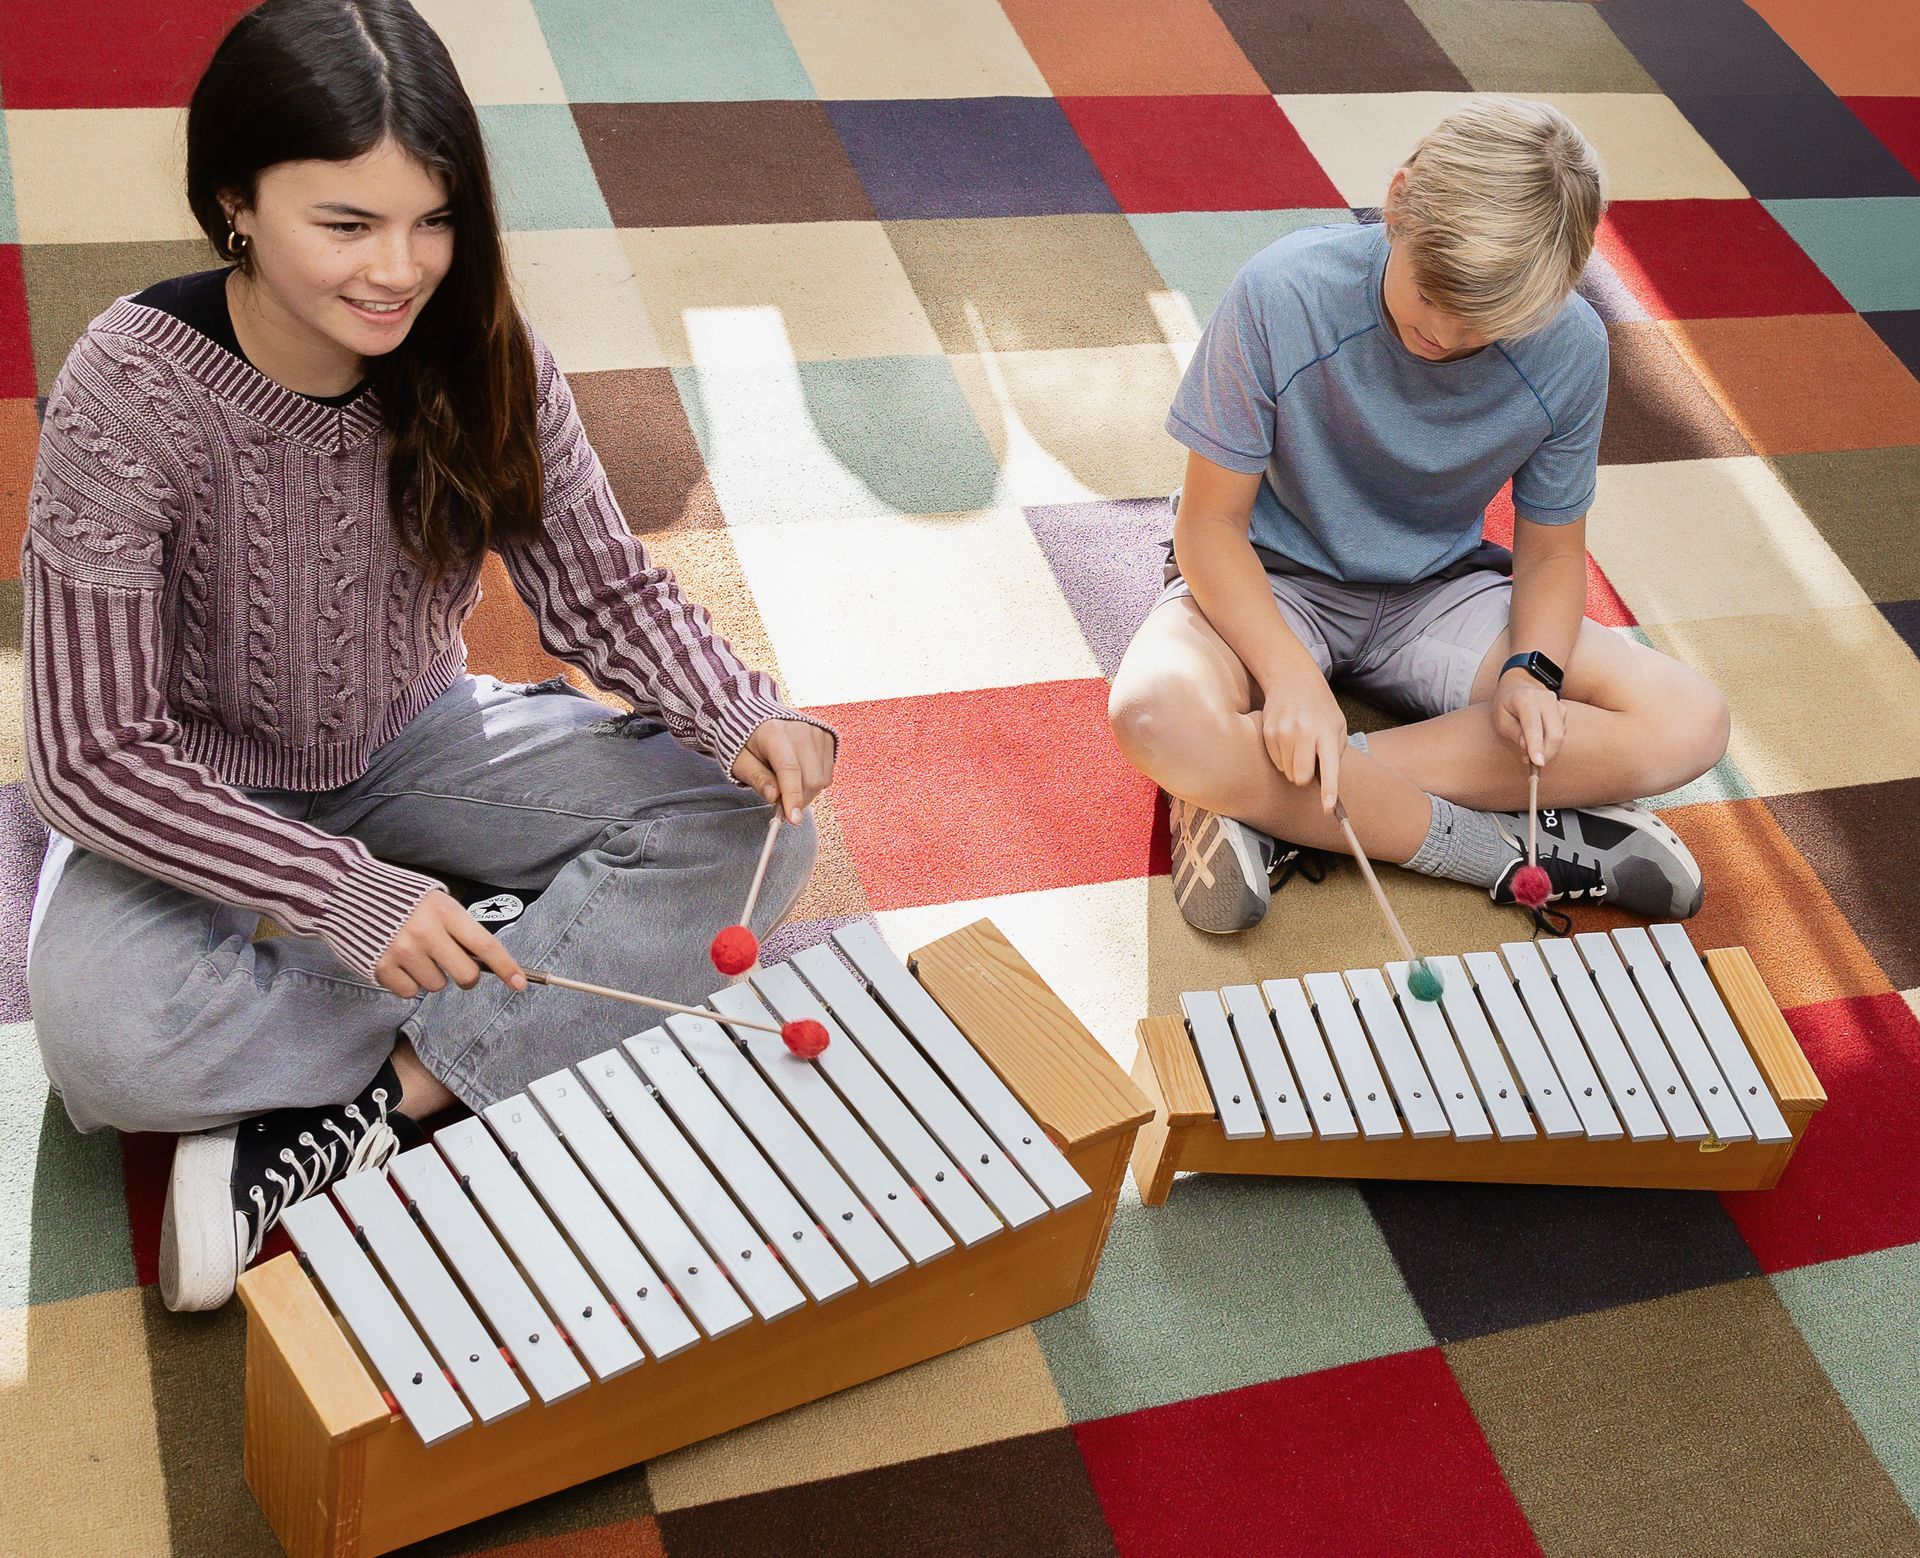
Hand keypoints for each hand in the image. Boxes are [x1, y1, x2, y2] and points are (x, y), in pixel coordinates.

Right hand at [374, 890, 525, 999]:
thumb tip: (483, 959)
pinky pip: (409, 993)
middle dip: (465, 975)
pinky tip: (397, 963)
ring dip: (431, 976)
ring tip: (415, 953)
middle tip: (453, 964)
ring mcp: (402, 952)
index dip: (507, 967)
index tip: (520, 983)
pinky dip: (407, 983)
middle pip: (466, 976)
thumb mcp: (435, 901)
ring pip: (436, 986)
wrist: (348, 892)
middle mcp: (426, 933)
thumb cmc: (400, 898)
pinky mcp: (381, 968)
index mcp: (445, 912)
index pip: (485, 945)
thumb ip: (458, 927)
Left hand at [732, 718, 835, 822]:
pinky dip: (815, 782)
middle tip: (781, 806)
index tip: (793, 819)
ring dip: (806, 793)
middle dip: (798, 800)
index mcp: (774, 732)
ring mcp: (816, 732)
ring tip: (787, 786)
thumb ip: (758, 779)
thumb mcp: (741, 762)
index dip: (793, 797)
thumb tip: (774, 798)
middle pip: (811, 778)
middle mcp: (800, 729)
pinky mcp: (827, 738)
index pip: (789, 769)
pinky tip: (799, 775)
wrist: (760, 720)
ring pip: (822, 779)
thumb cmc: (748, 743)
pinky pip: (828, 773)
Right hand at [1259, 678, 1346, 813]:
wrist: (1292, 677)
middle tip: (1309, 761)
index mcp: (1326, 732)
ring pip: (1286, 771)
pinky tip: (1286, 738)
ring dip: (1293, 765)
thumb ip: (1335, 752)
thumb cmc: (1319, 706)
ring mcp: (1283, 732)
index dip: (1329, 790)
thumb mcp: (1337, 724)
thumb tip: (1324, 781)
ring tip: (1298, 743)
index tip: (1328, 808)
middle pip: (1300, 778)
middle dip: (1305, 778)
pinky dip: (1281, 756)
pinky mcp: (1267, 732)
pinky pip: (1275, 761)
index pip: (1329, 767)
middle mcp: (1304, 733)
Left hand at [1494, 670, 1566, 767]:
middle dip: (1546, 754)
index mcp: (1525, 698)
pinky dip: (1551, 742)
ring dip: (1547, 749)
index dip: (1536, 746)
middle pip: (1554, 734)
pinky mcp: (1563, 710)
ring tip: (1530, 751)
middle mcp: (1545, 699)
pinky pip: (1561, 732)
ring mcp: (1557, 704)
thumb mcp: (1500, 718)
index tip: (1538, 763)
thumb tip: (1527, 748)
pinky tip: (1538, 740)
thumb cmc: (1506, 704)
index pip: (1533, 726)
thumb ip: (1514, 733)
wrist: (1518, 685)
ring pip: (1560, 735)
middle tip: (1532, 764)